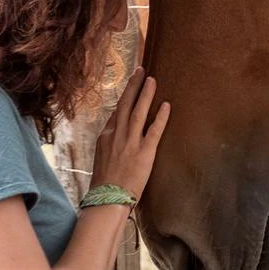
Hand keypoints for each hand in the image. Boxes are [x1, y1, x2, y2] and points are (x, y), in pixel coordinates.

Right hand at [91, 67, 169, 198]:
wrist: (107, 199)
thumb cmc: (104, 183)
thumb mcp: (101, 157)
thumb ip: (109, 143)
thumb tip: (115, 133)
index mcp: (105, 136)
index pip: (117, 111)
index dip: (125, 96)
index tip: (132, 84)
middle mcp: (117, 135)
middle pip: (126, 104)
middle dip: (134, 86)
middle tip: (141, 70)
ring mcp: (130, 143)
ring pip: (139, 112)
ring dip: (146, 94)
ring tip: (152, 80)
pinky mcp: (144, 153)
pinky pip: (154, 131)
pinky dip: (161, 117)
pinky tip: (167, 105)